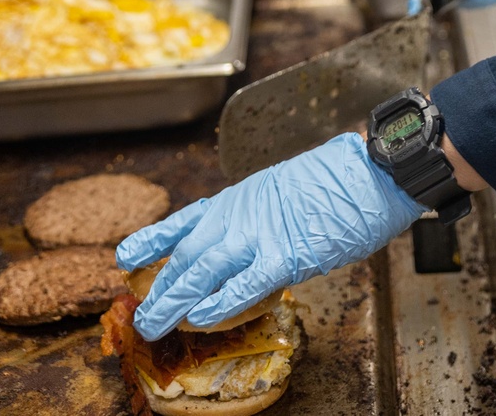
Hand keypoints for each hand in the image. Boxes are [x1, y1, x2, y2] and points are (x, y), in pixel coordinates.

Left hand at [115, 133, 420, 341]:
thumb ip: (261, 217)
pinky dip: (220, 301)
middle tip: (141, 316)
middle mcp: (242, 212)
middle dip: (161, 287)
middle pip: (188, 252)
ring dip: (176, 299)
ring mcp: (262, 231)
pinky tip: (201, 318)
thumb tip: (249, 246)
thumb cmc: (338, 182)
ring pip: (204, 268)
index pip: (187, 219)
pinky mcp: (286, 253)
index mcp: (242, 197)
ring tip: (154, 324)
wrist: (370, 171)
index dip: (154, 240)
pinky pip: (244, 282)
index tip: (125, 257)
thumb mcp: (286, 191)